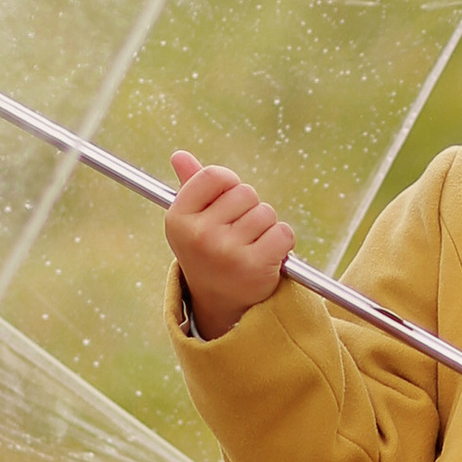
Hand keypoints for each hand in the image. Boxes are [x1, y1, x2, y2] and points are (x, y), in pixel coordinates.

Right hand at [165, 151, 293, 341]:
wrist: (222, 306)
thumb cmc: (209, 254)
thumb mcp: (193, 223)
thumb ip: (190, 187)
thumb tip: (179, 155)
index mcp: (178, 219)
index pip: (215, 175)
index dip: (229, 185)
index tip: (227, 204)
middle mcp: (199, 234)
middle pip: (245, 193)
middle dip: (249, 210)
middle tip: (237, 236)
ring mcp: (226, 251)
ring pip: (266, 213)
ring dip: (266, 229)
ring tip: (250, 248)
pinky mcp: (254, 265)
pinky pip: (283, 232)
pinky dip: (282, 243)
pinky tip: (266, 258)